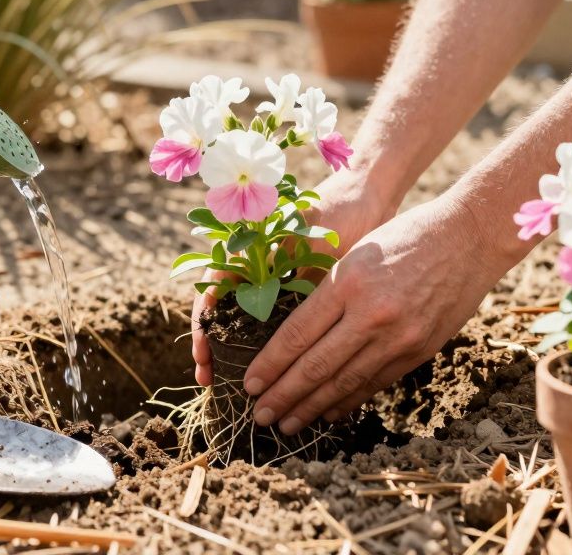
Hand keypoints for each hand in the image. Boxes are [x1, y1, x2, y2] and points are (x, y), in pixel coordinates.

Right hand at [191, 169, 391, 385]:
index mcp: (250, 245)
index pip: (212, 287)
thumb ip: (298, 278)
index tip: (203, 352)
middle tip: (209, 377)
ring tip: (230, 379)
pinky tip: (270, 364)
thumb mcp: (319, 245)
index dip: (204, 322)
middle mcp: (255, 261)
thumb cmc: (341, 211)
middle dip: (212, 343)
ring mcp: (272, 273)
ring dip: (234, 345)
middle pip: (221, 307)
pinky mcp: (293, 283)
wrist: (368, 192)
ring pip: (243, 316)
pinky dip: (267, 340)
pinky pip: (272, 316)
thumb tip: (282, 328)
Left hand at [243, 193, 514, 433]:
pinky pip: (376, 382)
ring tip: (288, 424)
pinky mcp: (419, 350)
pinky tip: (329, 412)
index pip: (297, 335)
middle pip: (316, 366)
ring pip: (345, 382)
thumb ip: (328, 293)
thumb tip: (295, 337)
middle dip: (283, 395)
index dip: (270, 365)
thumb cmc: (405, 236)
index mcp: (347, 282)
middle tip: (259, 416)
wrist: (469, 237)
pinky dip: (349, 400)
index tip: (250, 384)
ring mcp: (398, 336)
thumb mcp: (356, 253)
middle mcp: (371, 314)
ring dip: (312, 407)